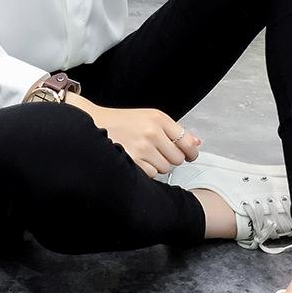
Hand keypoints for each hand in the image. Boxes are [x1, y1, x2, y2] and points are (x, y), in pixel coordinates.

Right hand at [66, 92, 201, 178]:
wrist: (94, 123)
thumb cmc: (123, 122)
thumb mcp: (150, 118)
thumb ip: (175, 131)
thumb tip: (197, 143)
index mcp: (159, 119)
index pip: (187, 142)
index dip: (191, 152)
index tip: (190, 155)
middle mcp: (152, 132)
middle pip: (177, 158)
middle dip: (171, 158)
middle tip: (158, 152)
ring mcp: (142, 147)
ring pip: (165, 168)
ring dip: (158, 165)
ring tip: (145, 155)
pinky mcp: (132, 160)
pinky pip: (151, 174)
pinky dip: (146, 171)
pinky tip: (137, 160)